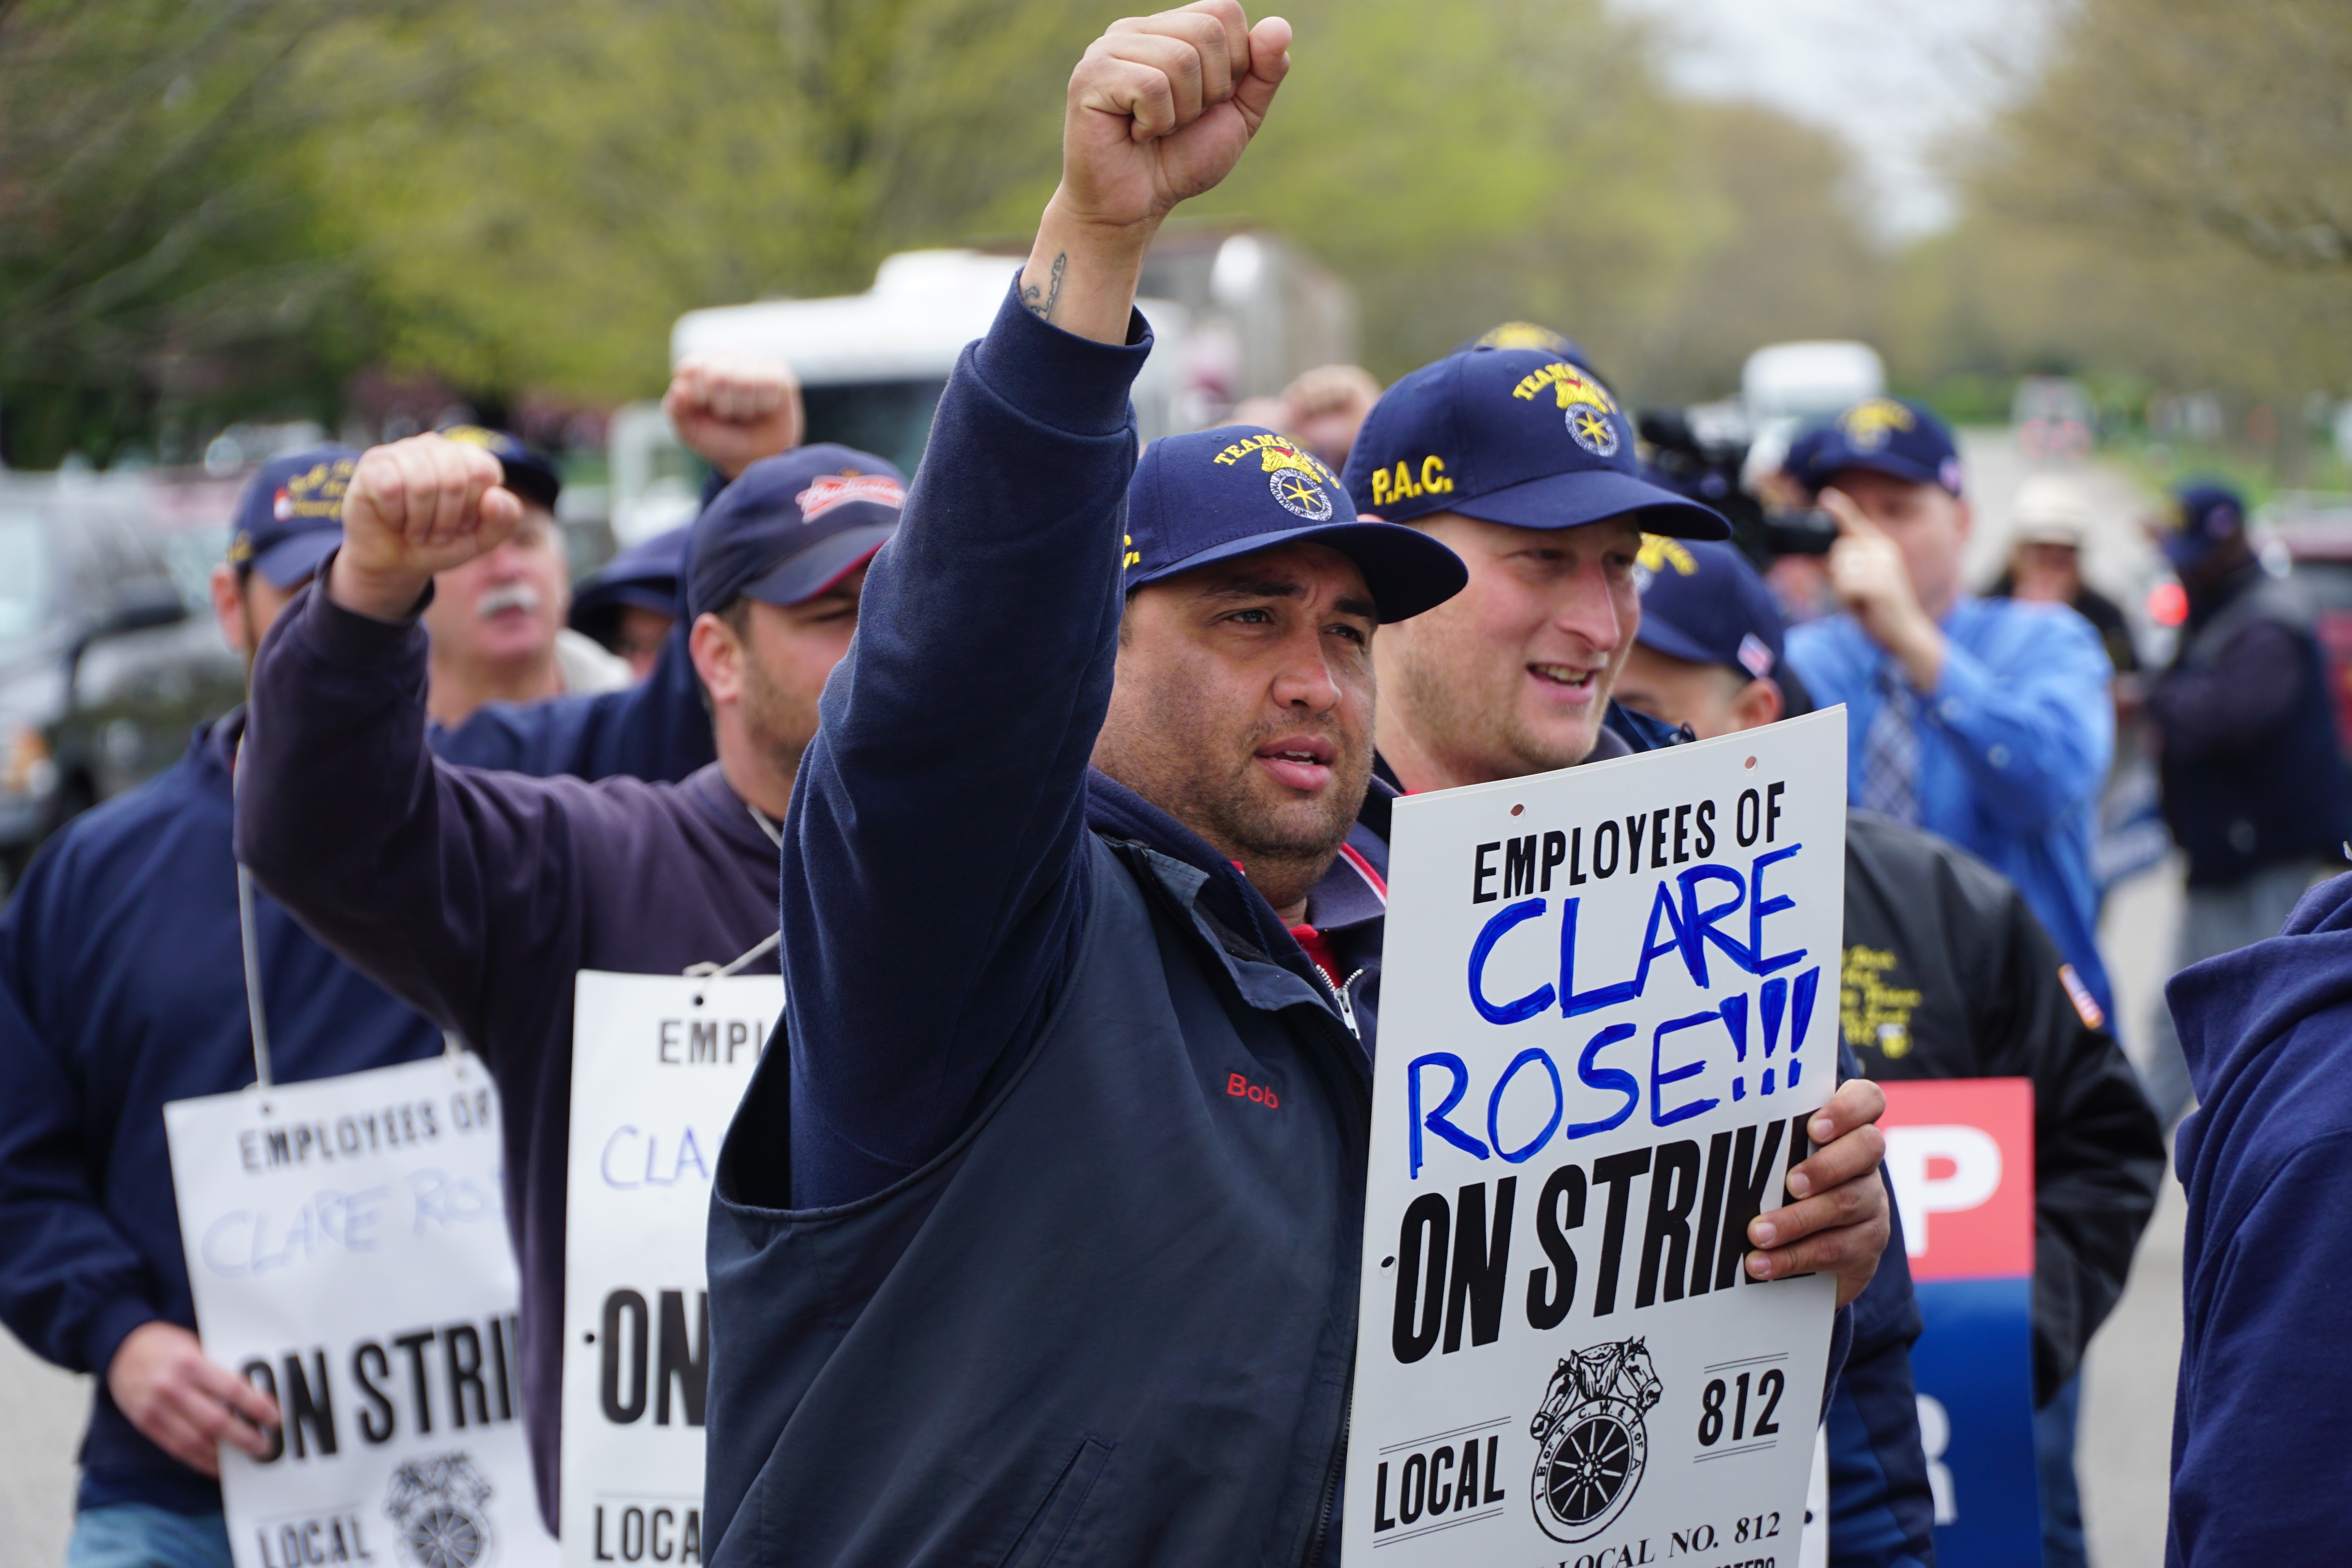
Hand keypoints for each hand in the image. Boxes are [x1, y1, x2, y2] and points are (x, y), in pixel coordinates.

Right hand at [107, 1321, 278, 1476]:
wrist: (120, 1348)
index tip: (275, 1418)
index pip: (232, 1390)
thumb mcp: (195, 1345)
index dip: (256, 1407)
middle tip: (266, 1446)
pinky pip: (177, 1449)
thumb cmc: (167, 1344)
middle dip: (245, 1437)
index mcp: (190, 1363)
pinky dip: (200, 1461)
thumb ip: (219, 1369)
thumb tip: (255, 1393)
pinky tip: (217, 1466)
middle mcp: (172, 1389)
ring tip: (247, 1458)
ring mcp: (156, 1410)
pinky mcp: (146, 1425)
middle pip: (215, 1421)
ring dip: (224, 1455)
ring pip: (196, 1441)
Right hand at [330, 434, 520, 621]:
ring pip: (422, 484)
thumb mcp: (481, 539)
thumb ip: (504, 519)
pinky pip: (390, 488)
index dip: (473, 509)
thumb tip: (494, 495)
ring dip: (421, 522)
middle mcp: (435, 446)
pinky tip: (393, 519)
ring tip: (415, 529)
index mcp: (468, 457)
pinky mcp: (372, 465)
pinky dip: (395, 515)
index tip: (461, 523)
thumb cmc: (439, 543)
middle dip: (447, 520)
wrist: (394, 562)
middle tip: (435, 532)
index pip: (483, 471)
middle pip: (455, 479)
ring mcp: (401, 451)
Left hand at [664, 354, 801, 478]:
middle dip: (724, 407)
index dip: (699, 397)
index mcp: (697, 366)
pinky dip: (766, 404)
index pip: (692, 368)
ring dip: (746, 408)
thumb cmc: (720, 439)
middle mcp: (724, 357)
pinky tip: (765, 407)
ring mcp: (753, 360)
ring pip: (746, 382)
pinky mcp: (778, 370)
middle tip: (729, 415)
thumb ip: (676, 411)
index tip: (705, 410)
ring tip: (747, 413)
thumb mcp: (691, 432)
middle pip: (719, 376)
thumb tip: (679, 388)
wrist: (755, 457)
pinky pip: (772, 384)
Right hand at [1021, 2, 1289, 342]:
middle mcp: (1135, 29)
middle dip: (1211, 91)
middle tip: (1180, 120)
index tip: (1208, 101)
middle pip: (1208, 32)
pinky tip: (1136, 134)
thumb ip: (1263, 72)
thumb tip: (1279, 25)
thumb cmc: (1179, 161)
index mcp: (1169, 28)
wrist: (1134, 209)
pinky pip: (1151, 86)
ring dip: (1182, 111)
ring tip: (1156, 129)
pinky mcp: (1090, 77)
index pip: (1224, 10)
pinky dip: (1156, 122)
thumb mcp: (1237, 116)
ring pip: (1181, 59)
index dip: (1235, 62)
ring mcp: (1108, 49)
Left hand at [1744, 1077, 1889, 1306]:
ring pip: (1846, 1203)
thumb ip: (1765, 1141)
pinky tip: (1761, 1264)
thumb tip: (1706, 1129)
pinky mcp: (1866, 1246)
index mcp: (1850, 1129)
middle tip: (1790, 1183)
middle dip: (1825, 1166)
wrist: (1817, 1254)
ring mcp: (1872, 1204)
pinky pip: (1834, 1250)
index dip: (1847, 1110)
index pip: (1867, 1100)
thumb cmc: (1785, 1186)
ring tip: (1757, 1233)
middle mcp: (1867, 1163)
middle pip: (1866, 1149)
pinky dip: (1793, 1257)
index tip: (1814, 1128)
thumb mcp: (1778, 1160)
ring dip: (1796, 1220)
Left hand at [1820, 487, 1944, 689]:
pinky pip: (1846, 585)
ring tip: (1862, 601)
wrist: (1904, 633)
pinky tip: (1865, 606)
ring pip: (1841, 568)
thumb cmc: (1878, 610)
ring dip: (1843, 590)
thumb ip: (1843, 570)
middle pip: (1839, 551)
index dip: (1841, 510)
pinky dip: (1848, 600)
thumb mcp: (1858, 586)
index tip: (1826, 496)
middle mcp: (1885, 551)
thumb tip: (1819, 558)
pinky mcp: (1882, 583)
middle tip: (1858, 594)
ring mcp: (1885, 566)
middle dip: (1838, 575)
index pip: (1857, 524)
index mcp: (1881, 548)